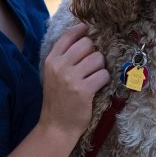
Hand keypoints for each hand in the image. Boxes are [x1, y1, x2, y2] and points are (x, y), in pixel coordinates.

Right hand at [39, 23, 109, 141]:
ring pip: (98, 58)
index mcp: (51, 60)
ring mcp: (71, 78)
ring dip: (100, 67)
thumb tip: (85, 37)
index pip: (69, 36)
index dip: (82, 30)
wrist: (56, 127)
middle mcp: (60, 66)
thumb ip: (65, 57)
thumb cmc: (58, 99)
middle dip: (94, 53)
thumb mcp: (53, 74)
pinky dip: (104, 80)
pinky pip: (103, 74)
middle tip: (91, 65)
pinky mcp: (83, 90)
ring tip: (94, 77)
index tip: (89, 29)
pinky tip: (98, 86)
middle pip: (87, 44)